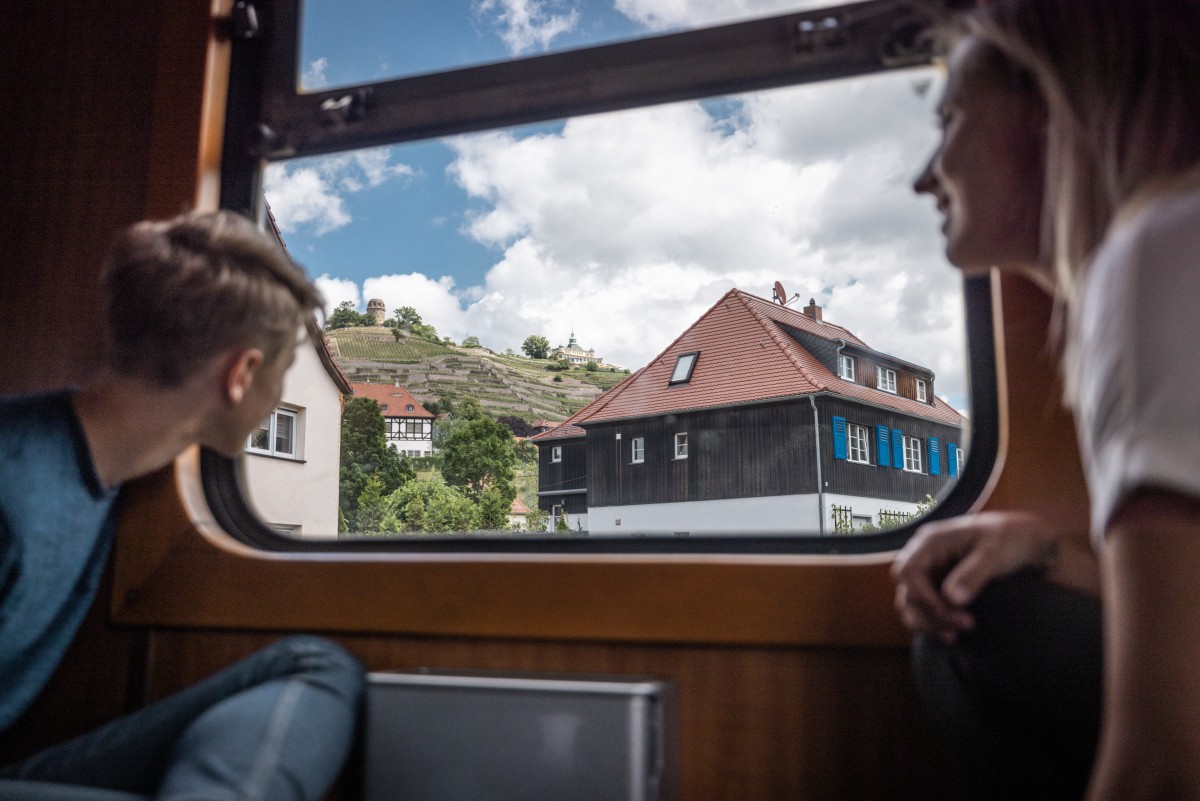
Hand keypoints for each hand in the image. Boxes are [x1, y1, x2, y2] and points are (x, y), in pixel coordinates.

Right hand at [891, 511, 1058, 642]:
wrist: (1024, 542)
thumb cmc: (1010, 539)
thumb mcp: (995, 553)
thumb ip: (973, 574)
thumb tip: (952, 599)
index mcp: (931, 541)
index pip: (908, 572)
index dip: (922, 596)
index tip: (949, 612)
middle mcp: (924, 557)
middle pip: (907, 592)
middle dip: (930, 614)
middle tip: (965, 625)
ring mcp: (929, 573)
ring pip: (911, 605)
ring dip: (929, 624)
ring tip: (955, 636)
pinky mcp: (937, 587)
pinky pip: (923, 610)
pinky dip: (933, 624)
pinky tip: (953, 635)